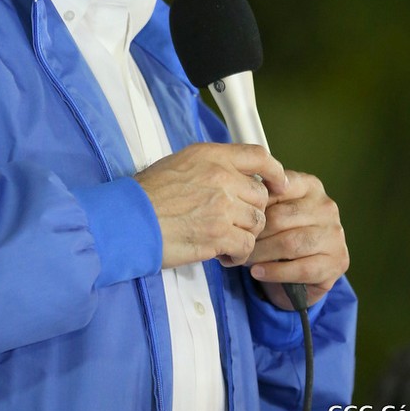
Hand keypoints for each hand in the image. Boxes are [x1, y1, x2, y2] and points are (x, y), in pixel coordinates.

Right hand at [134, 143, 286, 268]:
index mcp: (212, 156)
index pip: (259, 157)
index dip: (275, 172)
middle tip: (234, 223)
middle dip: (251, 212)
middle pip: (260, 197)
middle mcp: (221, 177)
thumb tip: (234, 177)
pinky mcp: (218, 235)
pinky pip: (246, 246)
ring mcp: (222, 206)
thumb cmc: (148, 194)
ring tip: (225, 240)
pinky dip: (237, 255)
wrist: (130, 218)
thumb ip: (211, 166)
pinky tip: (223, 254)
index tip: (279, 185)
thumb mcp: (180, 163)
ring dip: (244, 235)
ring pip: (256, 224)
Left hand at [246, 170, 348, 309]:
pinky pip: (301, 269)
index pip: (277, 188)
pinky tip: (258, 272)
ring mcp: (335, 234)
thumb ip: (263, 199)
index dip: (254, 205)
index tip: (236, 216)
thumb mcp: (276, 208)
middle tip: (236, 243)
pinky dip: (275, 272)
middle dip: (254, 234)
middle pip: (280, 218)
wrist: (308, 268)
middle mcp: (326, 206)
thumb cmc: (285, 231)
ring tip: (244, 259)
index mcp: (311, 185)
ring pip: (290, 244)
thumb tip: (236, 201)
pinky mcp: (337, 262)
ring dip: (261, 254)